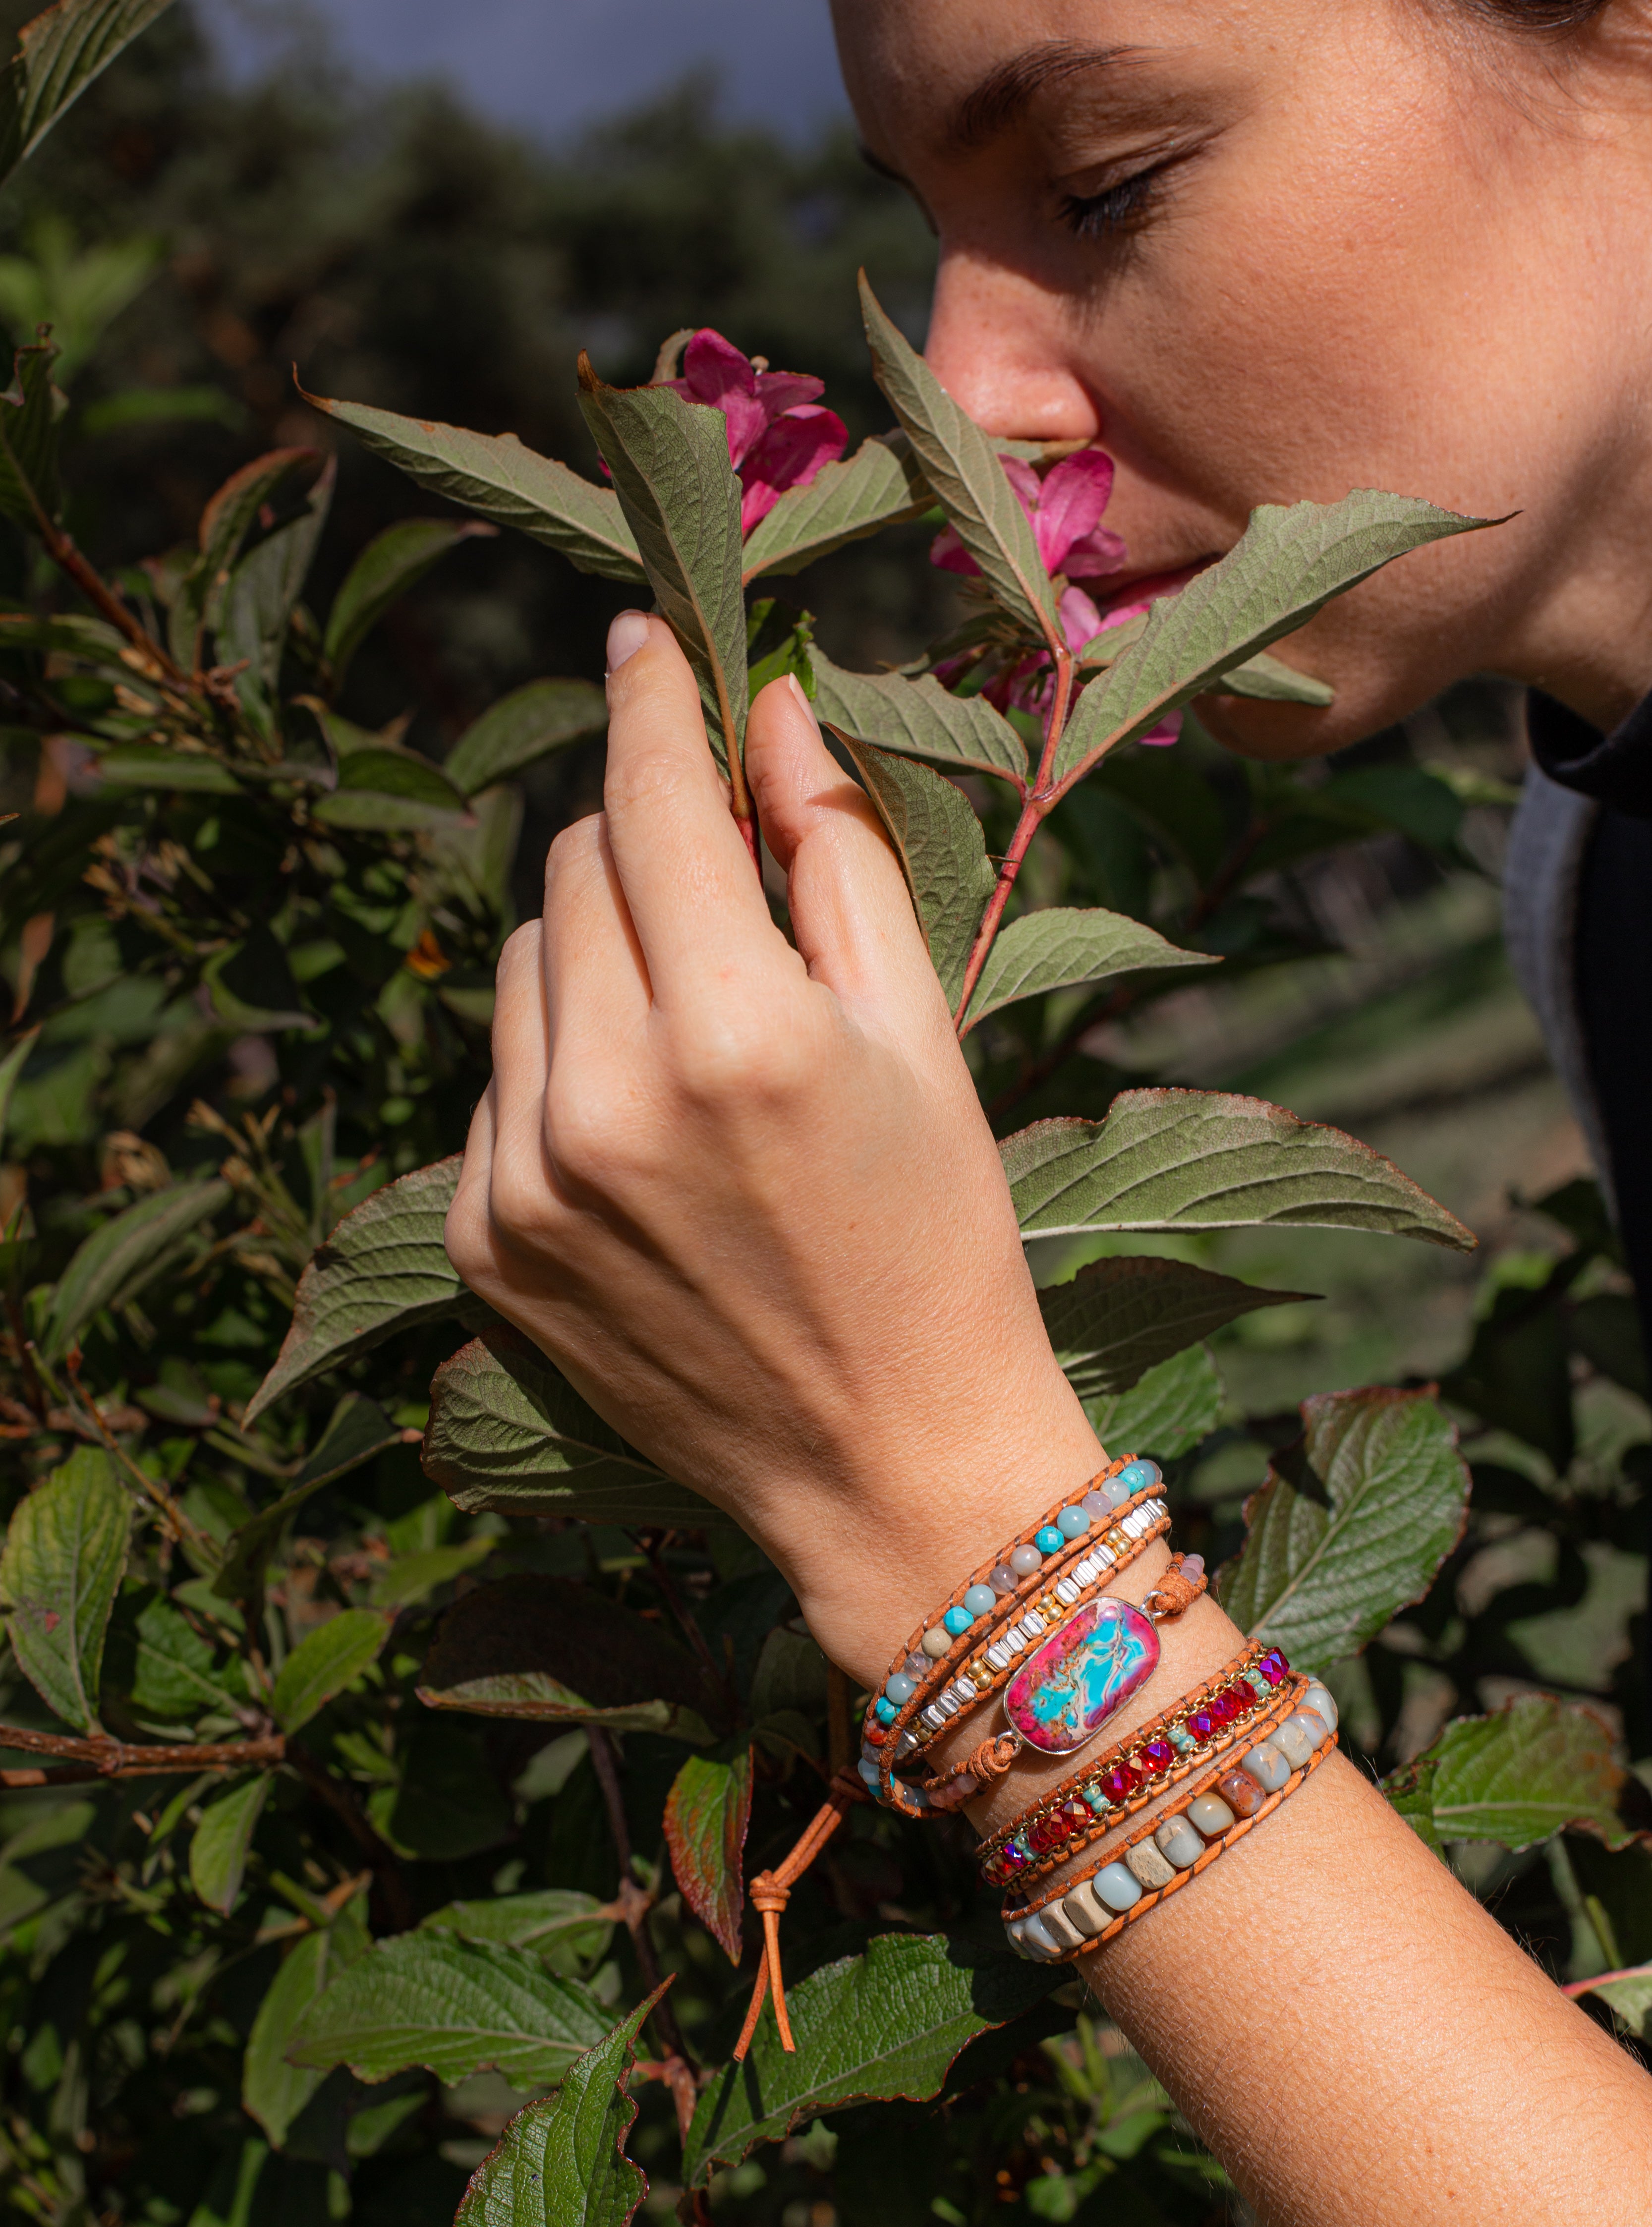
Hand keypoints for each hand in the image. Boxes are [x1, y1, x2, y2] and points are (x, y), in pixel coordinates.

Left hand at [444, 612, 1104, 1678]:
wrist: (891, 1467)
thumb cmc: (941, 1243)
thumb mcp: (921, 1036)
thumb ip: (835, 856)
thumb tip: (769, 709)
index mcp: (738, 1034)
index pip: (654, 800)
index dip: (651, 700)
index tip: (644, 638)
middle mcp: (608, 1099)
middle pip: (577, 866)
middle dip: (646, 838)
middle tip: (722, 876)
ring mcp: (528, 1178)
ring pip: (523, 964)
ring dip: (598, 950)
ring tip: (695, 1027)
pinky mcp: (486, 1241)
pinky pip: (496, 1075)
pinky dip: (559, 1058)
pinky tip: (646, 1122)